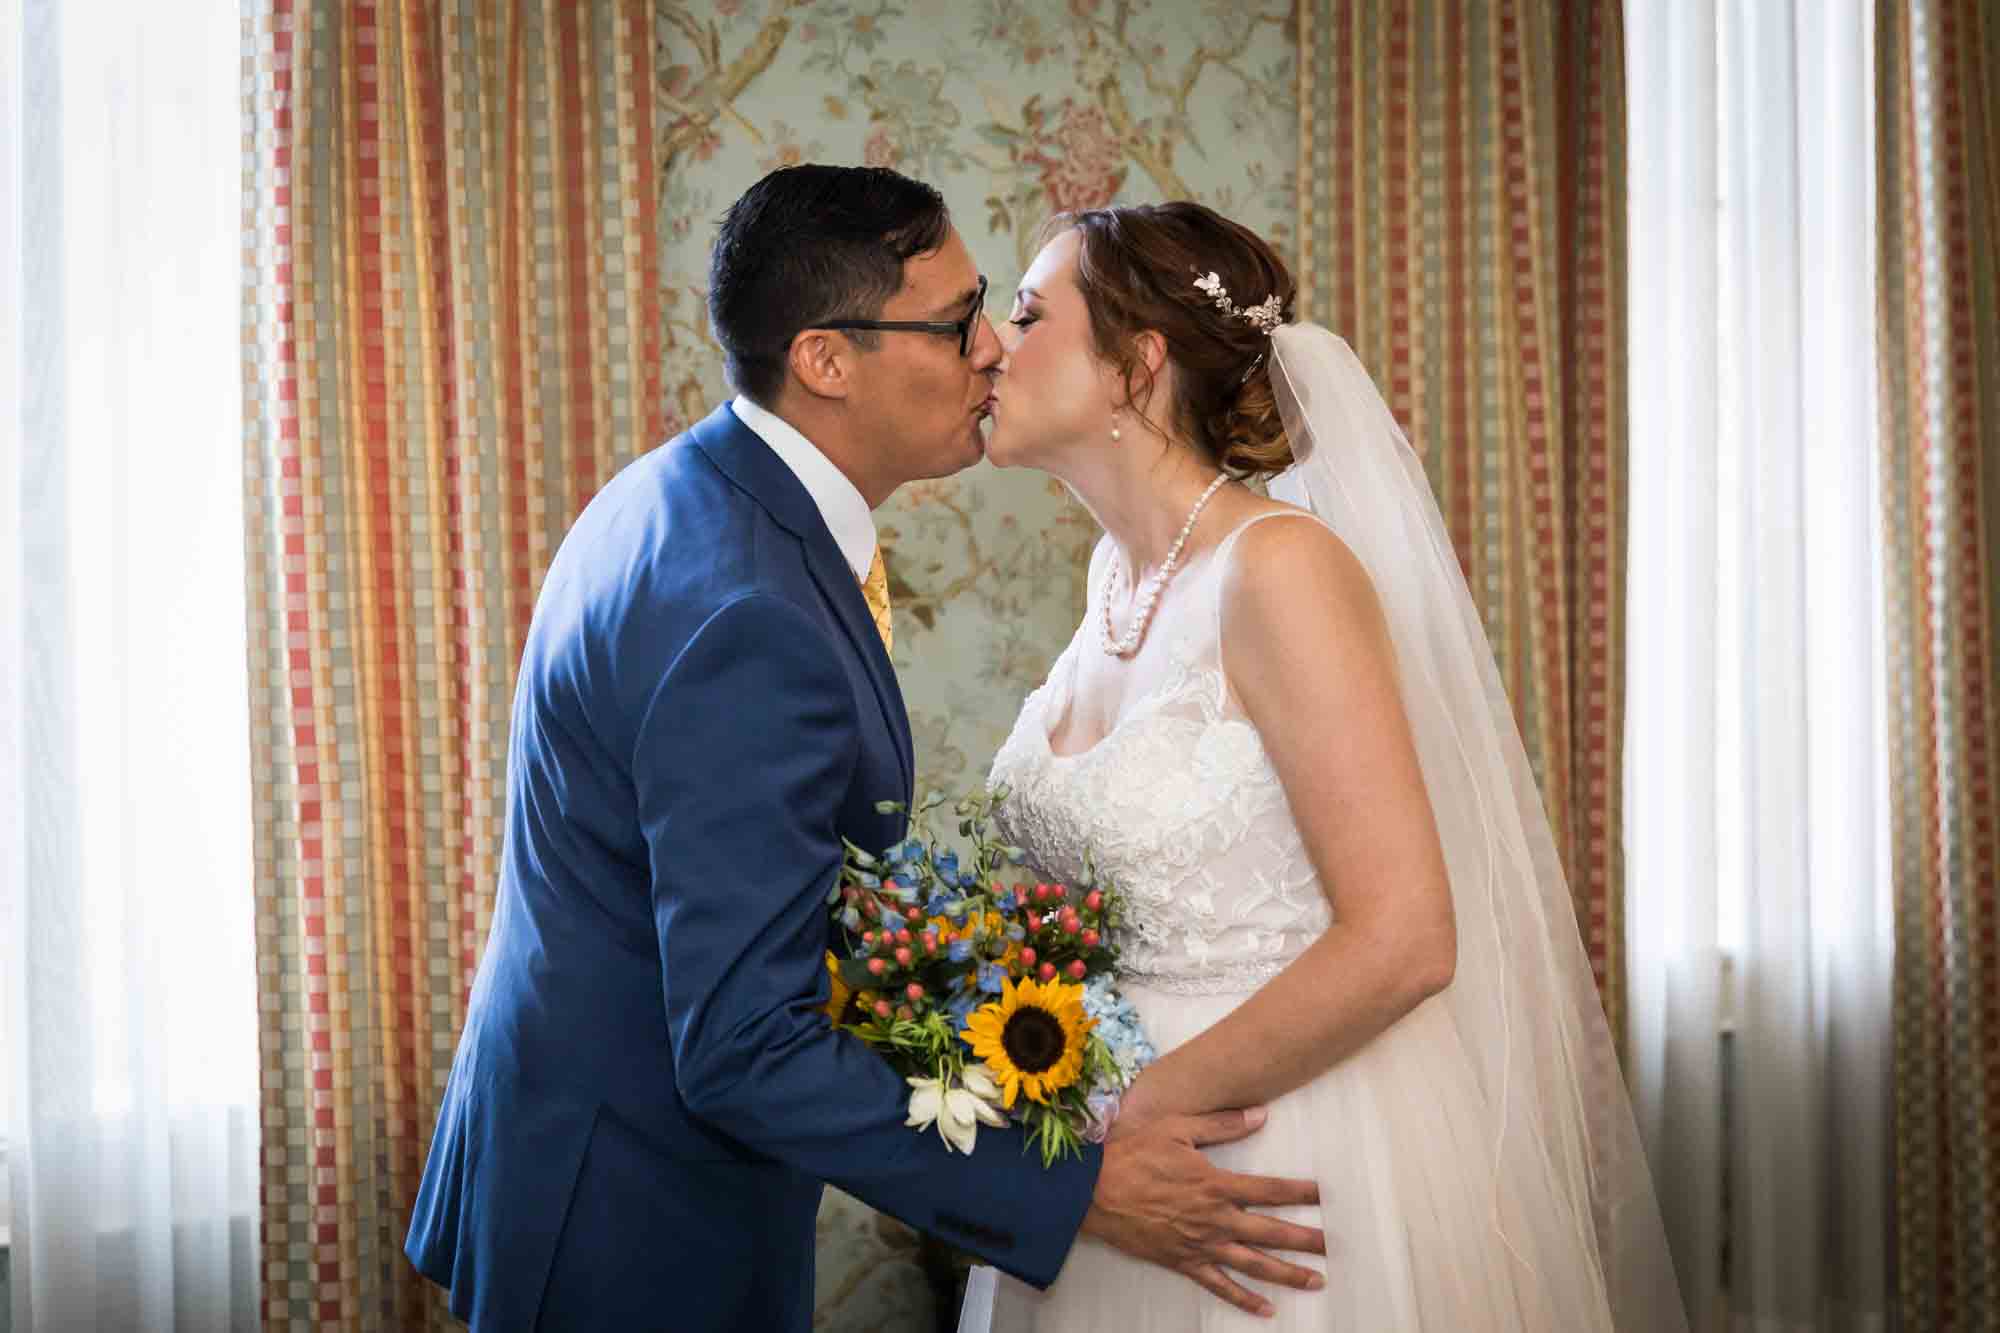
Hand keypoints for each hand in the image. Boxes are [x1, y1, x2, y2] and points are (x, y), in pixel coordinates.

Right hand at [1080, 1106, 1324, 1317]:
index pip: (1269, 1189)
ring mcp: (1200, 1244)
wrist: (1092, 1191)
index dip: (1300, 1191)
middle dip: (1305, 1239)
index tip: (1326, 1194)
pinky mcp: (1182, 1262)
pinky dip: (1243, 1300)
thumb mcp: (1177, 1128)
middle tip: (1334, 1247)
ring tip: (1315, 1280)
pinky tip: (1266, 1310)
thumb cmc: (1132, 1154)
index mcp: (1216, 1184)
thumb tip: (1261, 1115)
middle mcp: (1214, 1218)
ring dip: (1286, 1273)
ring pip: (1253, 1263)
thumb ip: (1221, 1124)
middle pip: (1270, 1231)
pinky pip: (1219, 1285)